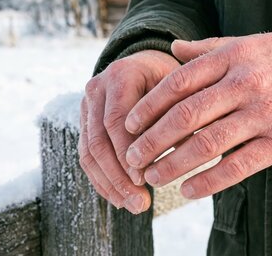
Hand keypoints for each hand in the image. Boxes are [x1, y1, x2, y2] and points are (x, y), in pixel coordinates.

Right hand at [79, 50, 179, 213]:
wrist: (151, 65)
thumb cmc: (174, 80)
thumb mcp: (182, 90)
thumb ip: (180, 116)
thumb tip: (186, 154)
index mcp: (121, 74)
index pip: (117, 120)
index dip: (127, 152)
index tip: (144, 179)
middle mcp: (98, 88)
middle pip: (99, 139)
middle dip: (119, 176)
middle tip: (140, 203)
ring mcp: (87, 105)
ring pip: (89, 151)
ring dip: (111, 184)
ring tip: (134, 206)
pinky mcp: (85, 122)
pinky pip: (87, 155)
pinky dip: (103, 180)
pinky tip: (121, 199)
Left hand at [124, 33, 271, 198]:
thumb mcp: (254, 43)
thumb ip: (211, 48)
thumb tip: (173, 48)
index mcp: (236, 55)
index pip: (180, 82)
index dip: (149, 106)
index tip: (128, 125)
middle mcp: (248, 82)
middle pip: (187, 114)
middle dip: (152, 139)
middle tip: (131, 157)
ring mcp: (266, 113)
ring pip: (208, 143)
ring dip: (174, 164)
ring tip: (153, 177)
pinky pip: (239, 166)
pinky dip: (210, 182)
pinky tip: (190, 191)